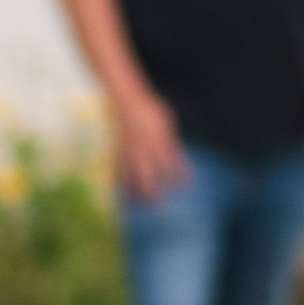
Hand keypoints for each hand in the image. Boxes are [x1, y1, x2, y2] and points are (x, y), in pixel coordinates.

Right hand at [113, 85, 186, 200]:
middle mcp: (144, 150)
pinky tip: (126, 192)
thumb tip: (180, 162)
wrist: (126, 99)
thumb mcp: (168, 123)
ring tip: (140, 204)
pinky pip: (121, 172)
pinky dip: (124, 184)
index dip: (177, 179)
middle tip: (159, 205)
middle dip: (154, 194)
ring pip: (132, 178)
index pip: (170, 166)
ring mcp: (130, 152)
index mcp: (158, 141)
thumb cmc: (151, 109)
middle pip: (148, 179)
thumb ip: (173, 143)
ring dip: (136, 193)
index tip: (183, 189)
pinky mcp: (119, 151)